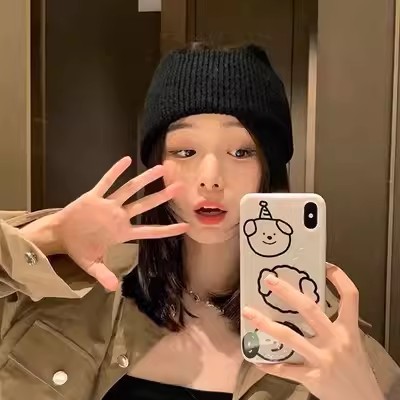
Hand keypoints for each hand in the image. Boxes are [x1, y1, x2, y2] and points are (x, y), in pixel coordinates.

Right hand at [53, 156, 187, 290]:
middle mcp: (119, 216)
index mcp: (122, 232)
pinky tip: (126, 160)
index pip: (150, 231)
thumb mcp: (91, 264)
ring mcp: (108, 205)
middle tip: (180, 188)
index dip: (168, 230)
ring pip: (129, 190)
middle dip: (162, 197)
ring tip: (159, 169)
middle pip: (144, 205)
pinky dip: (115, 171)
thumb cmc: (79, 248)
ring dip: (143, 180)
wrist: (60, 235)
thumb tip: (113, 290)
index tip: (186, 226)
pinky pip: (105, 182)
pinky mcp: (93, 197)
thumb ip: (103, 275)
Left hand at [242, 264, 383, 399]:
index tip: (325, 265)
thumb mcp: (352, 342)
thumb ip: (334, 325)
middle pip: (310, 310)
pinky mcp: (312, 377)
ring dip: (266, 324)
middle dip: (288, 293)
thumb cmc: (356, 369)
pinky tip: (256, 358)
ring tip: (248, 312)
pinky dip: (269, 364)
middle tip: (270, 280)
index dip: (338, 277)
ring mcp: (322, 358)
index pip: (350, 296)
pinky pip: (285, 369)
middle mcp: (335, 340)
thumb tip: (307, 306)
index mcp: (348, 329)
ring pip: (290, 336)